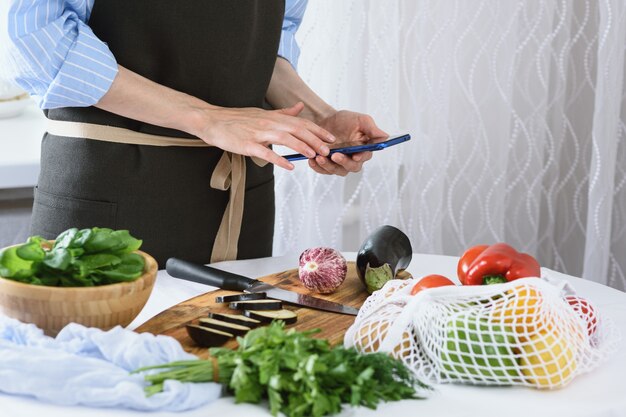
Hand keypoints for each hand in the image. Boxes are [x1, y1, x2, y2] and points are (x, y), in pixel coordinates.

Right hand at [191, 102, 334, 169]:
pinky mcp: (247, 145)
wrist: (212, 121)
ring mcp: (258, 133)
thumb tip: (299, 107)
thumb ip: (283, 112)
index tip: (331, 138)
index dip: (317, 130)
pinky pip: (266, 153)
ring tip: (314, 155)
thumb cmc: (236, 119)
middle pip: (297, 130)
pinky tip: (290, 166)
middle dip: (315, 140)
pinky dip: (279, 159)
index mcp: (273, 117)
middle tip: (328, 150)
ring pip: (285, 139)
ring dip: (302, 147)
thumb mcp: (262, 112)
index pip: (300, 122)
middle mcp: (268, 123)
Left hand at [308, 110, 387, 175]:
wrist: (325, 120)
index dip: (361, 157)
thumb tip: (385, 137)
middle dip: (343, 162)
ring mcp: (340, 163)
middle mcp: (354, 158)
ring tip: (319, 157)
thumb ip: (372, 129)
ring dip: (329, 166)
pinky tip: (312, 161)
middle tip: (334, 155)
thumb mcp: (360, 120)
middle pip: (352, 167)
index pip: (365, 156)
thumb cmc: (345, 120)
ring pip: (337, 171)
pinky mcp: (328, 165)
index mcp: (364, 149)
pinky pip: (324, 171)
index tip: (355, 154)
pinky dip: (318, 167)